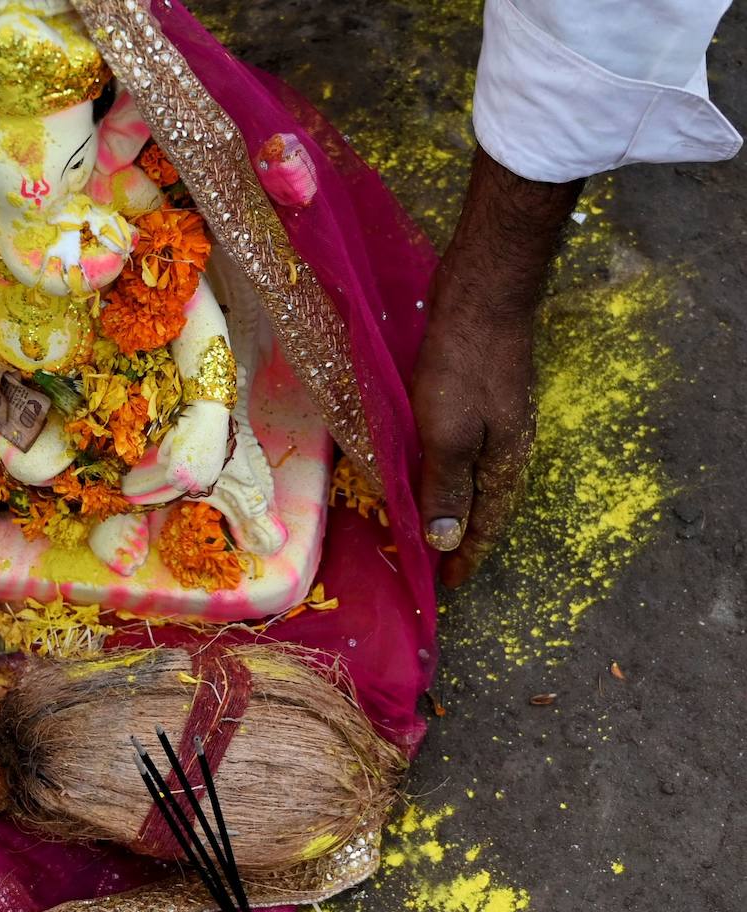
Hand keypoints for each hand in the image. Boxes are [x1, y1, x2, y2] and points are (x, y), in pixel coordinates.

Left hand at [163, 400, 230, 495]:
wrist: (210, 417)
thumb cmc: (187, 427)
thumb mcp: (167, 441)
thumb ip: (163, 456)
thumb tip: (165, 463)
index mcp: (178, 471)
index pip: (170, 480)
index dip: (169, 469)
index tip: (172, 459)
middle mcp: (192, 478)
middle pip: (181, 486)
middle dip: (179, 476)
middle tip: (181, 461)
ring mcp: (207, 476)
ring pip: (195, 486)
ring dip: (191, 478)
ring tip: (192, 461)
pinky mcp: (217, 471)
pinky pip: (207, 481)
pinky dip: (203, 475)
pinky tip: (202, 462)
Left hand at [412, 148, 582, 586]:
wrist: (482, 297)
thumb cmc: (463, 366)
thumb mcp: (448, 433)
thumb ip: (446, 487)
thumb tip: (446, 541)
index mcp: (504, 465)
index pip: (484, 526)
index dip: (464, 558)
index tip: (445, 584)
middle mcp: (508, 449)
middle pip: (485, 508)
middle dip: (463, 540)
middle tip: (437, 564)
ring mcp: (497, 423)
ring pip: (476, 481)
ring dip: (455, 508)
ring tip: (432, 528)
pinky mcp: (481, 400)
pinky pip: (465, 453)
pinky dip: (449, 474)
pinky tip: (432, 470)